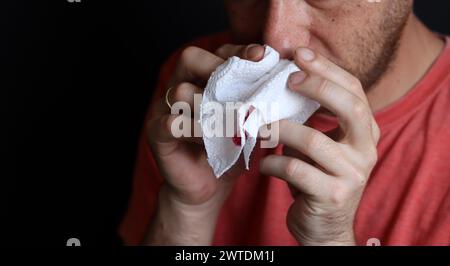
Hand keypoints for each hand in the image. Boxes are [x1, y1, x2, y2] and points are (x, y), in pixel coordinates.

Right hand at [145, 44, 265, 244]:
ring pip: (181, 91)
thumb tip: (285, 86)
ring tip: (232, 120)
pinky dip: (192, 129)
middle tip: (241, 83)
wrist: (207, 188)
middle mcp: (182, 88)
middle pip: (191, 58)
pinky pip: (170, 123)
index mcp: (205, 81)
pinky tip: (209, 138)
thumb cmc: (229, 151)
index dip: (239, 52)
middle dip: (218, 65)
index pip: (219, 53)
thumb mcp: (249, 124)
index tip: (262, 57)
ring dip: (210, 103)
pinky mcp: (157, 134)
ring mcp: (166, 109)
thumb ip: (259, 103)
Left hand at [260, 47, 379, 245]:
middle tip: (287, 80)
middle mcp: (365, 151)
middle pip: (350, 106)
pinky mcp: (333, 196)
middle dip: (317, 86)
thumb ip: (312, 120)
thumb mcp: (320, 146)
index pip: (353, 90)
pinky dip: (272, 162)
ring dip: (279, 129)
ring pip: (313, 140)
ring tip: (259, 127)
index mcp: (364, 133)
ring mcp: (352, 174)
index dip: (327, 70)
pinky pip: (295, 170)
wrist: (324, 228)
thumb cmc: (317, 179)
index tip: (299, 55)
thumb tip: (280, 86)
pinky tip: (263, 163)